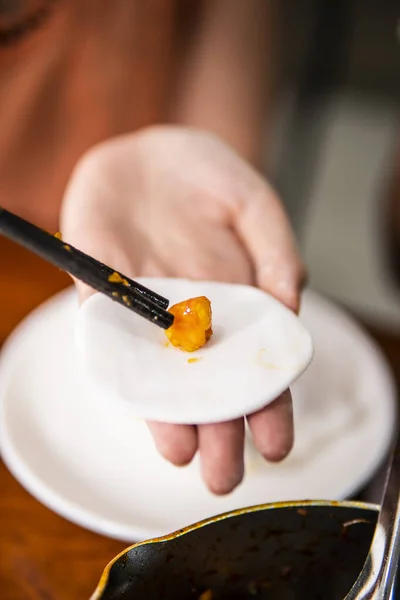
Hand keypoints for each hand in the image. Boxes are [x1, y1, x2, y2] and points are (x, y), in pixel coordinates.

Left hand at [61, 126, 304, 493]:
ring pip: (151, 369)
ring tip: (181, 452)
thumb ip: (277, 254)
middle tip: (222, 476)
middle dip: (215, 432)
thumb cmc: (209, 176)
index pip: (249, 367)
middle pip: (201, 384)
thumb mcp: (255, 207)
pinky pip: (103, 327)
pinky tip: (132, 395)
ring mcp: (142, 304)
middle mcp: (186, 316)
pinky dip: (113, 358)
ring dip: (164, 413)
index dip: (265, 407)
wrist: (149, 149)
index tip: (275, 445)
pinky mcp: (99, 285)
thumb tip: (290, 308)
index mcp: (231, 304)